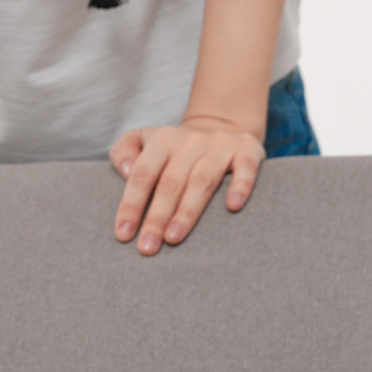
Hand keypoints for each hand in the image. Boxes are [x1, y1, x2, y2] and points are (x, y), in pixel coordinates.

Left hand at [109, 118, 264, 254]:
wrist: (222, 124)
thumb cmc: (175, 147)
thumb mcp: (143, 139)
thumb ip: (123, 152)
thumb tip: (125, 171)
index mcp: (162, 140)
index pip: (143, 175)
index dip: (131, 205)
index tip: (124, 235)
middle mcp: (190, 141)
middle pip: (170, 182)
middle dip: (157, 217)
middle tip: (148, 247)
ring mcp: (220, 145)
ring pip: (202, 180)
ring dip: (188, 211)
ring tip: (173, 238)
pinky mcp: (247, 149)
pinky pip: (245, 168)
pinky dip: (240, 185)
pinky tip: (232, 207)